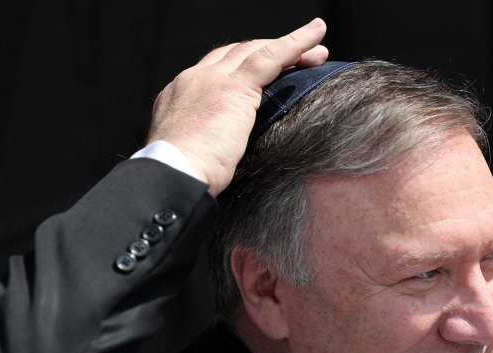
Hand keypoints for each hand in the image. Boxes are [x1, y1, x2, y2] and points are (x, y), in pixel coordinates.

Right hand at [146, 19, 329, 195]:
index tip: (266, 72)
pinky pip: (271, 57)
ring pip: (256, 51)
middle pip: (238, 54)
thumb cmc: (186, 176)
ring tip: (318, 51)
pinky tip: (315, 37)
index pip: (217, 69)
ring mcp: (213, 79)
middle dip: (272, 52)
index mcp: (181, 96)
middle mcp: (194, 80)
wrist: (174, 173)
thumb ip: (210, 141)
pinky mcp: (234, 87)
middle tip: (303, 59)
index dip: (244, 65)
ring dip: (291, 47)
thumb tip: (229, 150)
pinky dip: (296, 43)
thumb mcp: (194, 152)